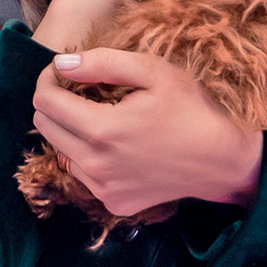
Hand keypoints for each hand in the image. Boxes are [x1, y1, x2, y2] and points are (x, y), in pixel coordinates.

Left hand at [32, 48, 263, 214]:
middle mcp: (95, 165)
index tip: (63, 70)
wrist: (221, 161)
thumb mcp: (154, 72)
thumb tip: (62, 63)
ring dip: (70, 129)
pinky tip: (116, 144)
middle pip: (45, 126)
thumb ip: (103, 63)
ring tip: (102, 115)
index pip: (45, 101)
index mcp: (102, 130)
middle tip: (81, 88)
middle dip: (54, 101)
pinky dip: (88, 154)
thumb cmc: (191, 110)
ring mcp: (103, 189)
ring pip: (61, 150)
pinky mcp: (113, 203)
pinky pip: (82, 173)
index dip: (48, 78)